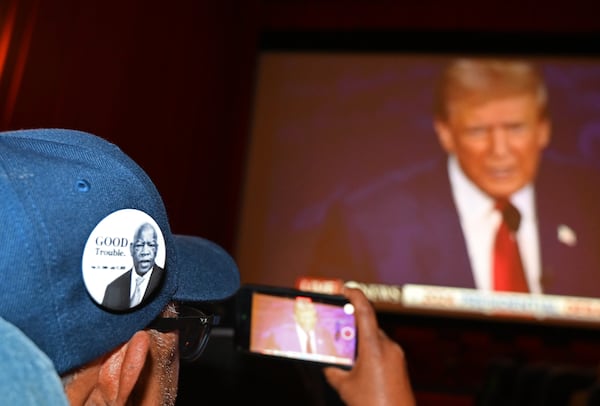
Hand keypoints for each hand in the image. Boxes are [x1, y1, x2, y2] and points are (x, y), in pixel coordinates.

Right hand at [323, 287, 415, 405]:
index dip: (354, 295)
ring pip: (374, 339)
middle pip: (368, 325)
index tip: (345, 289)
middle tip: (334, 326)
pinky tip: (357, 366)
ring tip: (343, 351)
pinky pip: (381, 350)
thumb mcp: (345, 387)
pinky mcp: (399, 366)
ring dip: (359, 341)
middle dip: (350, 325)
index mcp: (374, 347)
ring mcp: (396, 356)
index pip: (365, 311)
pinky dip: (368, 352)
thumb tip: (327, 364)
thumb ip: (333, 371)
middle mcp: (388, 347)